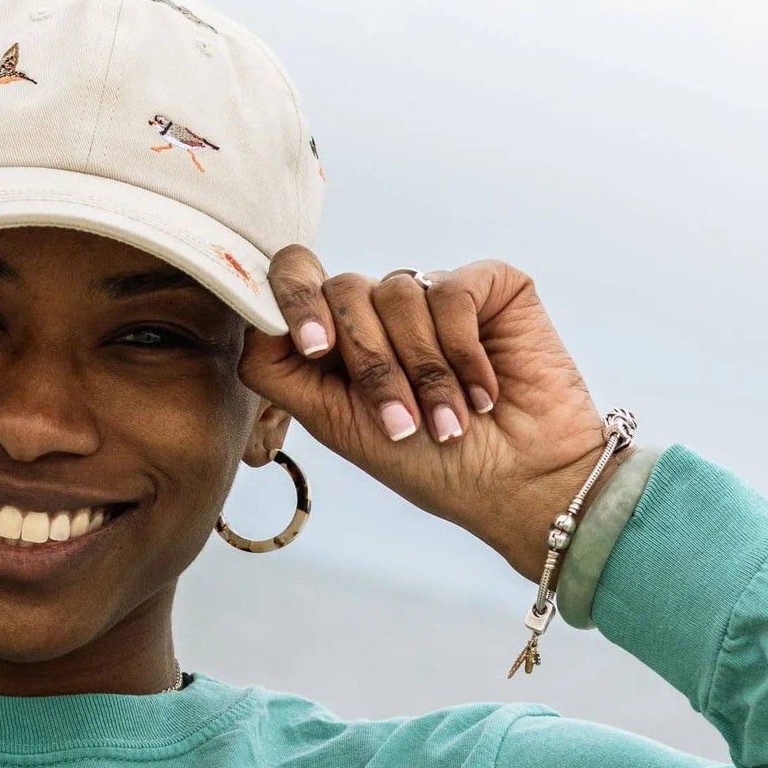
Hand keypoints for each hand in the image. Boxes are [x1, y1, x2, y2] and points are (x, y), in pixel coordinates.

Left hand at [239, 250, 628, 582]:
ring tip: (452, 421)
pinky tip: (485, 392)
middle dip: (372, 365)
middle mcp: (381, 310)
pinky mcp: (487, 286)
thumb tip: (248, 320)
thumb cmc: (430, 465)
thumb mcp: (334, 422)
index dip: (295, 303)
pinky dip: (464, 352)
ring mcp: (432, 294)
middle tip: (403, 423)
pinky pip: (450, 292)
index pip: (294, 282)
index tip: (315, 348)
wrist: (519, 485)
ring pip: (397, 292)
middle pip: (343, 291)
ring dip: (424, 371)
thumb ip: (280, 370)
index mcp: (338, 339)